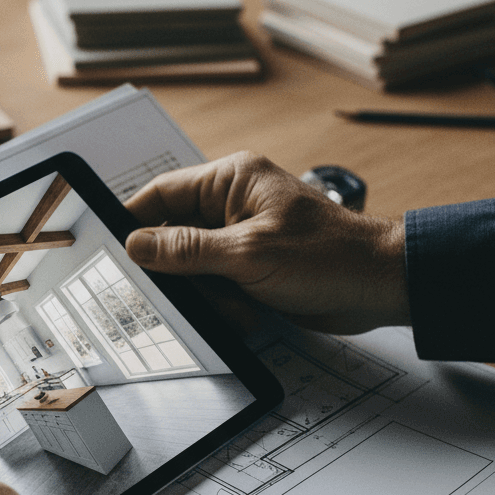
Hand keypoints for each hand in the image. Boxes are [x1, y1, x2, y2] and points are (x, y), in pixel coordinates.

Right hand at [125, 151, 409, 334]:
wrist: (381, 287)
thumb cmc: (330, 256)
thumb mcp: (249, 254)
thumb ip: (186, 249)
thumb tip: (137, 244)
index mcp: (231, 181)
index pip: (163, 193)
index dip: (134, 220)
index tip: (113, 249)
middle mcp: (232, 205)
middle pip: (173, 237)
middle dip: (181, 273)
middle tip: (185, 292)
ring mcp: (240, 238)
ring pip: (192, 270)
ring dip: (209, 295)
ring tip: (240, 304)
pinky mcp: (249, 268)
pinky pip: (214, 288)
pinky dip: (226, 306)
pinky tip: (251, 313)